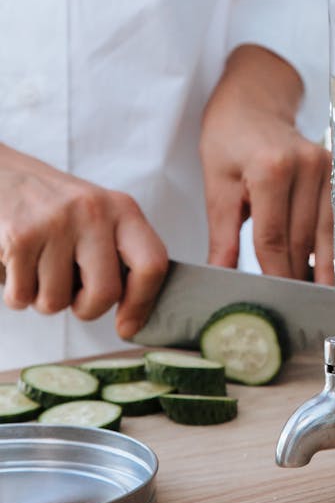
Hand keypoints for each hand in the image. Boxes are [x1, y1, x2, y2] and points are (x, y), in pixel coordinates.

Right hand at [0, 143, 168, 338]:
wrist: (2, 175)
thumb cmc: (55, 208)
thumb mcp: (98, 216)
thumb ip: (119, 253)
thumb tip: (134, 316)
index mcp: (123, 208)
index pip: (152, 263)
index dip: (142, 304)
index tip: (126, 326)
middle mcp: (94, 212)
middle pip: (105, 293)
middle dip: (86, 309)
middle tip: (72, 295)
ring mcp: (56, 222)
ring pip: (56, 302)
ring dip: (43, 298)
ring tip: (39, 268)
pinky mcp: (20, 236)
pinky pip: (21, 297)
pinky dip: (16, 293)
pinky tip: (17, 265)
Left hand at [200, 45, 333, 283]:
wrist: (254, 101)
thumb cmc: (229, 140)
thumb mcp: (217, 184)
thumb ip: (223, 235)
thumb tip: (220, 278)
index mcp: (270, 169)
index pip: (273, 237)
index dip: (273, 274)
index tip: (273, 302)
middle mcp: (306, 166)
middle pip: (302, 240)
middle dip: (296, 277)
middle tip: (293, 310)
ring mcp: (327, 167)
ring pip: (326, 233)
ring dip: (322, 268)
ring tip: (316, 299)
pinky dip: (331, 246)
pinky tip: (327, 270)